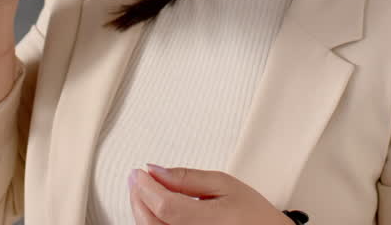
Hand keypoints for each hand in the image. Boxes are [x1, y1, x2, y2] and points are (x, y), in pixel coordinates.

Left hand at [128, 164, 289, 224]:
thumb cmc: (254, 215)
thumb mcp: (225, 185)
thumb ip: (188, 177)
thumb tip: (155, 170)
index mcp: (210, 222)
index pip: (164, 206)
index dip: (146, 187)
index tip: (139, 172)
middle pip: (150, 222)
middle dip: (138, 198)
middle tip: (137, 179)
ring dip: (141, 211)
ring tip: (144, 192)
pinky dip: (150, 223)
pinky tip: (153, 211)